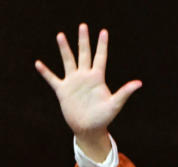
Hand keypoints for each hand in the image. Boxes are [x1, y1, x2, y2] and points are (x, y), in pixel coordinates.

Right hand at [35, 24, 141, 159]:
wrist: (89, 129)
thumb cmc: (103, 118)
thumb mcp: (115, 104)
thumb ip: (125, 92)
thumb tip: (139, 83)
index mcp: (97, 78)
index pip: (100, 57)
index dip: (102, 45)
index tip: (103, 31)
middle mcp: (85, 77)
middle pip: (84, 54)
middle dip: (83, 41)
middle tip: (83, 26)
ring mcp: (73, 83)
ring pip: (68, 61)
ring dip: (64, 49)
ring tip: (61, 36)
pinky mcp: (63, 91)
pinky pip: (52, 79)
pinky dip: (45, 72)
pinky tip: (38, 64)